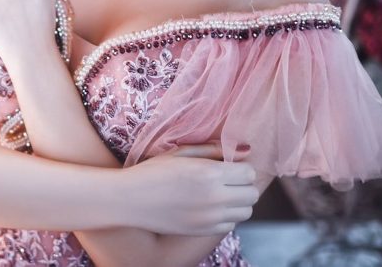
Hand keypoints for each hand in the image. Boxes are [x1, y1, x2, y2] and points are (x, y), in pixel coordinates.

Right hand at [117, 144, 258, 234]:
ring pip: (246, 212)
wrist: (129, 199)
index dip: (241, 168)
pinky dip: (226, 216)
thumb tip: (244, 150)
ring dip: (238, 202)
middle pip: (252, 194)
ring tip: (219, 193)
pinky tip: (209, 206)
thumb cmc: (151, 171)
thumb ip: (213, 150)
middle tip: (226, 179)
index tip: (228, 166)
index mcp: (209, 173)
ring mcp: (210, 218)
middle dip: (243, 185)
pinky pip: (231, 225)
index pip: (249, 173)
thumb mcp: (180, 153)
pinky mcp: (203, 231)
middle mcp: (215, 198)